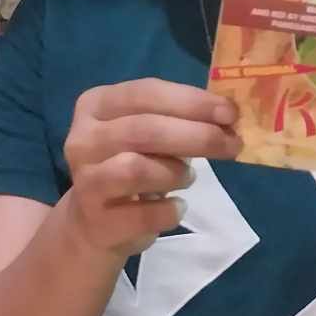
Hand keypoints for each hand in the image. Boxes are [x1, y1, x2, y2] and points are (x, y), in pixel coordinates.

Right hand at [61, 78, 240, 259]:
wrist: (95, 222)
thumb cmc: (131, 164)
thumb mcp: (148, 133)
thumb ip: (179, 119)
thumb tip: (228, 117)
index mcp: (96, 105)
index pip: (145, 93)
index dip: (191, 101)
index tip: (230, 112)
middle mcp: (83, 139)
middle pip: (144, 130)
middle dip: (197, 135)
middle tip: (232, 144)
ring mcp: (86, 181)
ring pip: (137, 169)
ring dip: (176, 173)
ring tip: (187, 178)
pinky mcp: (97, 220)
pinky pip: (145, 214)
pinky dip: (171, 210)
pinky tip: (175, 207)